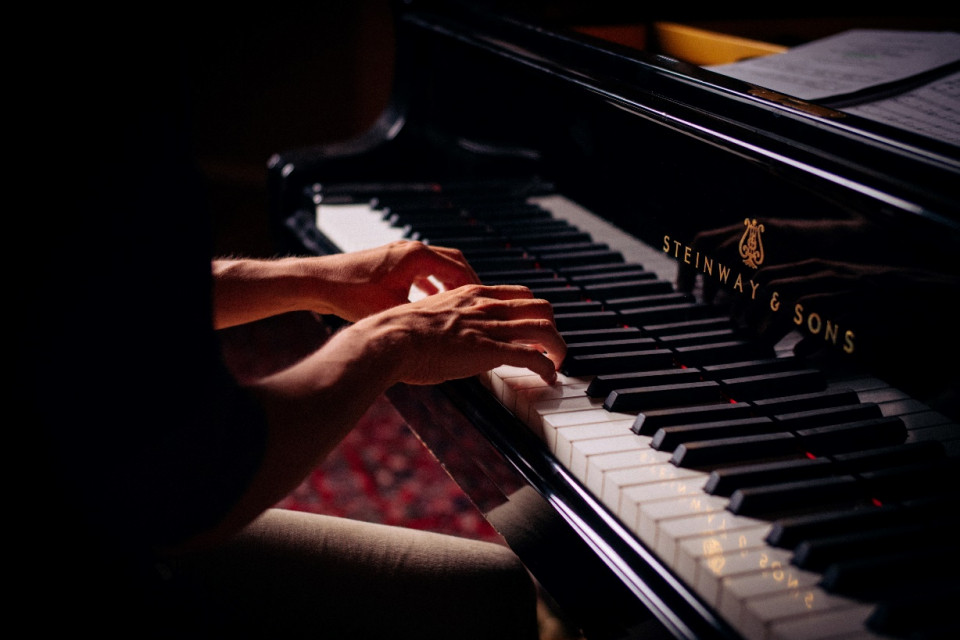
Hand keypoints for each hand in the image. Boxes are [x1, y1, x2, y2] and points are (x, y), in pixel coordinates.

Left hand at [311, 240, 481, 320]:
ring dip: (450, 282)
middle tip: (481, 303)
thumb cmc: (350, 294)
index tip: (488, 304)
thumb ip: (423, 317)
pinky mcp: (389, 261)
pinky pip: (420, 269)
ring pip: (436, 264)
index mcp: (416, 256)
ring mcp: (399, 253)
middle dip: (468, 282)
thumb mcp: (393, 310)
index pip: (459, 268)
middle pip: (453, 261)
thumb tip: (447, 334)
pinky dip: (431, 283)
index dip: (476, 287)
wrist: (318, 282)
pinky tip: (431, 301)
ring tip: (462, 304)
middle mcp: (410, 249)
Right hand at [349, 283, 566, 384]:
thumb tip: (446, 336)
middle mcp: (486, 306)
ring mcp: (490, 327)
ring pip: (545, 329)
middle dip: (552, 326)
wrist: (391, 339)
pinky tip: (548, 378)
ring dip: (558, 348)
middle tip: (550, 346)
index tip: (534, 327)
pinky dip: (547, 368)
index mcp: (471, 294)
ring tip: (558, 363)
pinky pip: (532, 357)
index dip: (533, 311)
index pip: (518, 294)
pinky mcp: (490, 351)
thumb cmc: (400, 333)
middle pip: (540, 307)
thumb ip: (446, 322)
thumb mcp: (429, 316)